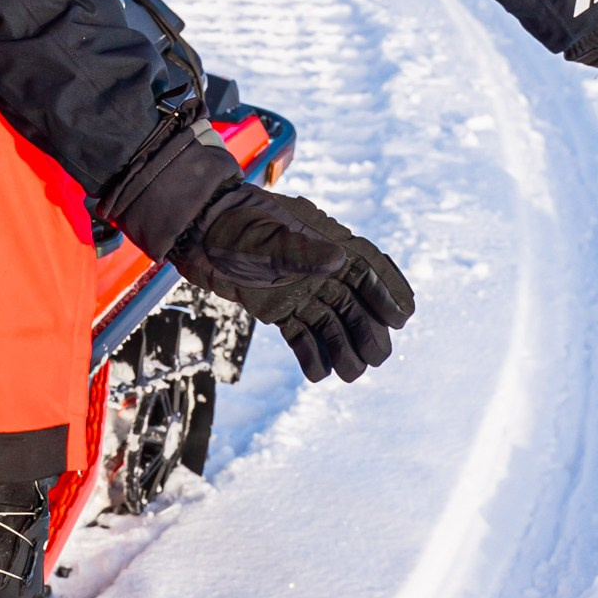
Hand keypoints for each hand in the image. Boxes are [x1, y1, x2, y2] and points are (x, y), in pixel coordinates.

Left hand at [169, 180, 416, 386]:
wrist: (194, 230)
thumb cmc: (231, 224)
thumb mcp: (265, 236)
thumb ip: (300, 250)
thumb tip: (339, 260)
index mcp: (323, 242)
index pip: (366, 266)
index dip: (387, 289)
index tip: (403, 316)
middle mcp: (316, 267)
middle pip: (352, 301)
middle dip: (368, 328)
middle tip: (379, 356)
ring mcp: (297, 288)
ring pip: (329, 322)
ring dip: (343, 347)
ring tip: (353, 373)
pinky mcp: (275, 307)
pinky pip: (300, 333)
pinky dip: (310, 353)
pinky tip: (319, 374)